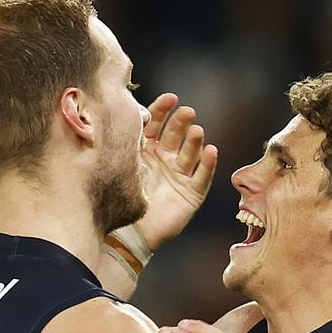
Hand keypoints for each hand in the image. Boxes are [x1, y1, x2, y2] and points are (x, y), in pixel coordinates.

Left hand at [136, 94, 218, 250]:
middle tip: (187, 111)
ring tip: (197, 131)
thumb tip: (128, 112)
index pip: (157, 124)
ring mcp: (179, 176)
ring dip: (195, 141)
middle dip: (181, 122)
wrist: (127, 234)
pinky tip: (212, 151)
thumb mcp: (121, 164)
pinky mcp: (191, 194)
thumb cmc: (119, 199)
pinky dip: (208, 164)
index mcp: (146, 150)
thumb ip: (127, 141)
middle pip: (176, 135)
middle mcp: (165, 160)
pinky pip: (202, 176)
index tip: (170, 98)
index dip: (164, 110)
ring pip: (190, 153)